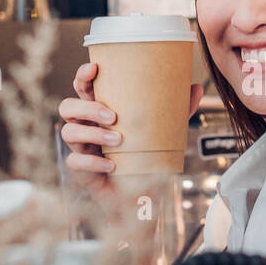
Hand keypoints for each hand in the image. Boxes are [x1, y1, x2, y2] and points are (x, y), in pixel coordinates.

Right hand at [58, 62, 203, 192]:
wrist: (141, 196)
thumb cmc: (147, 156)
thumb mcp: (165, 130)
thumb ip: (178, 109)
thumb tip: (197, 87)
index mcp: (100, 110)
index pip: (83, 88)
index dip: (83, 76)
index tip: (94, 68)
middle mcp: (86, 126)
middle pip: (68, 107)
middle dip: (87, 107)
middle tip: (113, 115)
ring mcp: (81, 148)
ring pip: (69, 132)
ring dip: (92, 134)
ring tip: (118, 140)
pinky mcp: (80, 171)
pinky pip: (75, 162)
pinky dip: (93, 162)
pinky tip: (112, 165)